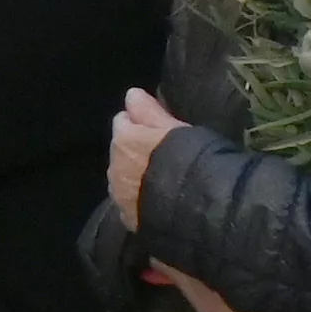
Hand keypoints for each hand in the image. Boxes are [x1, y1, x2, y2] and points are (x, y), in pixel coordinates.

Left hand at [115, 87, 184, 228]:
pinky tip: (159, 200)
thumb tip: (131, 94)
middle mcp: (114, 165)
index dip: (142, 123)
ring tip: (164, 180)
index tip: (160, 129)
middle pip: (121, 150)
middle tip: (165, 155)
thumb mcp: (175, 128)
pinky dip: (141, 197)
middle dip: (136, 149)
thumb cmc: (191, 159)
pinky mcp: (128, 217)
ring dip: (136, 174)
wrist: (196, 209)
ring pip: (123, 176)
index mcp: (124, 139)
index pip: (124, 121)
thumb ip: (149, 111)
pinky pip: (131, 200)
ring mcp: (119, 193)